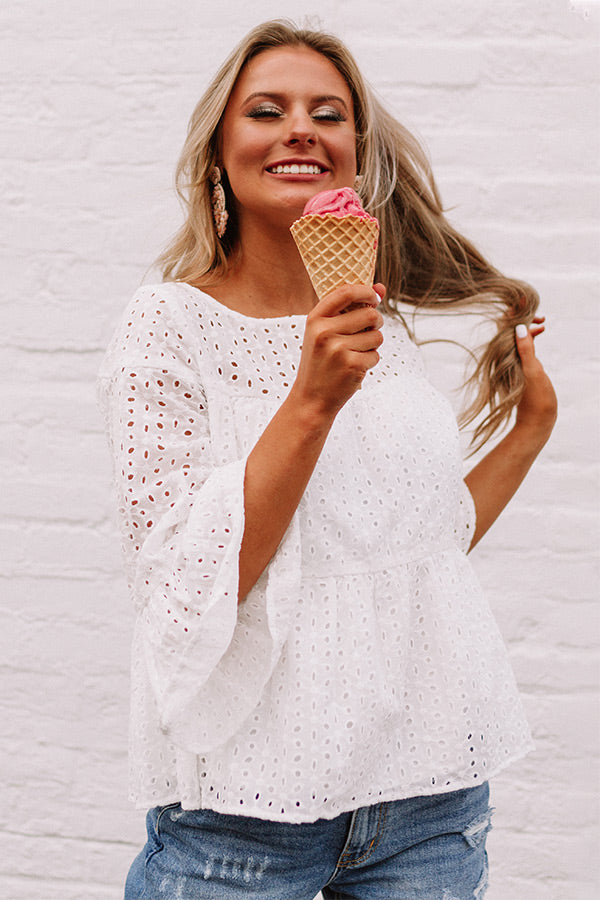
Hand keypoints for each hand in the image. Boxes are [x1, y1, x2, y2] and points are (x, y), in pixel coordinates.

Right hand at [290, 282, 383, 418]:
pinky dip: (370, 361)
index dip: (366, 292)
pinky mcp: (351, 365)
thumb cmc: (321, 362)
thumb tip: (381, 287)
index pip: (346, 292)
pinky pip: (376, 355)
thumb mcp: (325, 333)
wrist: (311, 398)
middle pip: (370, 314)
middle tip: (368, 332)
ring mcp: (337, 349)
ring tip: (356, 353)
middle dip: (376, 323)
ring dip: (373, 345)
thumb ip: (351, 309)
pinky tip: (354, 367)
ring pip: (377, 335)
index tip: (374, 298)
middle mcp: (324, 332)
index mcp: (315, 319)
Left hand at [514, 317, 556, 445]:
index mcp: (507, 357)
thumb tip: (518, 327)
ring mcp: (514, 362)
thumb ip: (526, 349)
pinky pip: (522, 344)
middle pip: (509, 329)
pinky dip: (530, 335)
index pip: (505, 328)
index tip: (525, 303)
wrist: (536, 420)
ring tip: (542, 320)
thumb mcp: (533, 371)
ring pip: (516, 336)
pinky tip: (540, 330)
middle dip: (522, 317)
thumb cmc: (536, 398)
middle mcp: (507, 358)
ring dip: (527, 325)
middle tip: (539, 313)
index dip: (514, 313)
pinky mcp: (521, 366)